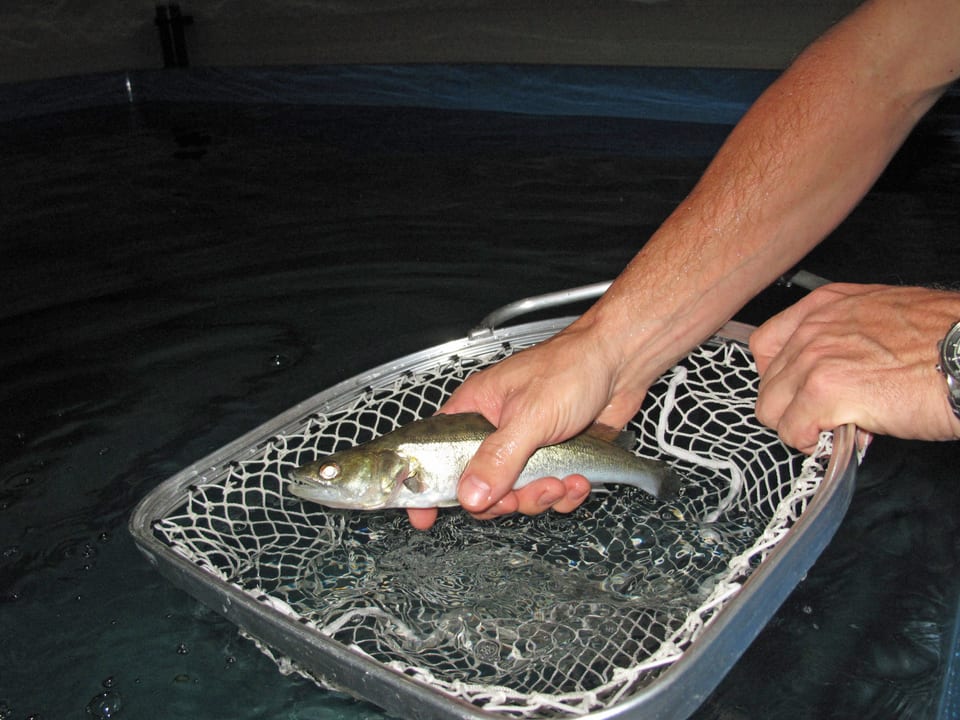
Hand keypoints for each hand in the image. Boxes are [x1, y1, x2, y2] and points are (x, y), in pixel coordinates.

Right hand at [406, 319, 648, 529]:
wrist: (622, 362)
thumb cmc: (571, 367)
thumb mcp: (529, 416)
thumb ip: (498, 458)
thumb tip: (469, 495)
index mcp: (475, 411)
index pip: (437, 453)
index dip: (428, 486)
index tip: (423, 516)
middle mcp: (496, 431)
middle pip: (480, 486)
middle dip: (505, 498)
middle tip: (522, 494)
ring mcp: (527, 447)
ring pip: (518, 493)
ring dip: (541, 496)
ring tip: (563, 481)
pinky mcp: (556, 458)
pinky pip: (550, 491)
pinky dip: (566, 493)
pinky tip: (579, 479)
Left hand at [750, 283, 959, 452]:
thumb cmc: (945, 340)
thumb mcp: (883, 320)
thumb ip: (846, 342)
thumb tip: (831, 378)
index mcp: (825, 307)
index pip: (766, 344)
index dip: (778, 377)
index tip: (797, 392)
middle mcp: (814, 329)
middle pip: (767, 383)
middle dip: (794, 407)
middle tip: (827, 417)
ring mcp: (816, 359)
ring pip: (772, 410)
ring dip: (799, 427)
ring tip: (835, 429)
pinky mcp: (826, 391)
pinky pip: (793, 430)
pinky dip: (811, 444)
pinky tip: (840, 439)